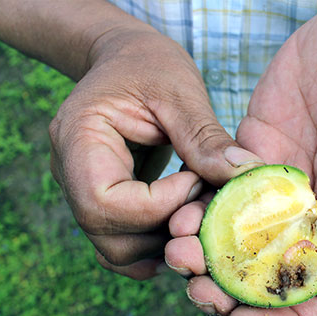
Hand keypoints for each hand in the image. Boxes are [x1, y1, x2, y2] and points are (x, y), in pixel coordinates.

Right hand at [50, 28, 262, 278]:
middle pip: (110, 235)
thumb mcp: (179, 92)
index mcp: (78, 139)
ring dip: (167, 244)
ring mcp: (83, 194)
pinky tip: (186, 227)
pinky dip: (157, 246)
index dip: (159, 204)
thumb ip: (206, 138)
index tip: (196, 178)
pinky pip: (123, 244)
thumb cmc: (149, 65)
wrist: (125, 63)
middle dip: (167, 231)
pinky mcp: (106, 204)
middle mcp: (70, 175)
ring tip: (200, 212)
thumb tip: (246, 176)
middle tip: (206, 204)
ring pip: (117, 250)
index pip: (104, 202)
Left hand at [166, 0, 316, 315]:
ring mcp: (277, 183)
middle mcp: (310, 212)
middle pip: (263, 272)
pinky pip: (216, 186)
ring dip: (202, 252)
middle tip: (197, 285)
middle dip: (228, 289)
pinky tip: (179, 206)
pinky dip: (195, 204)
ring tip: (178, 247)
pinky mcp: (250, 149)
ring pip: (232, 236)